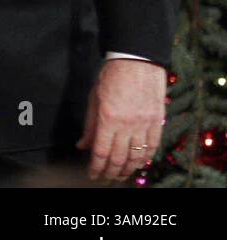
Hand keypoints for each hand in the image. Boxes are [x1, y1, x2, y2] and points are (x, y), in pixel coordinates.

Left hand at [76, 58, 165, 181]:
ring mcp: (144, 124)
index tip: (92, 174)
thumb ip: (89, 125)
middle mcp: (127, 125)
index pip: (101, 152)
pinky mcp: (157, 121)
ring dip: (128, 169)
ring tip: (121, 174)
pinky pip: (152, 146)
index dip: (96, 167)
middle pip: (118, 158)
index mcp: (107, 119)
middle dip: (111, 172)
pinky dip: (146, 158)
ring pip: (137, 156)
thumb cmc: (111, 76)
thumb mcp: (94, 99)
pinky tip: (140, 163)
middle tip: (106, 178)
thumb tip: (82, 145)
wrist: (137, 62)